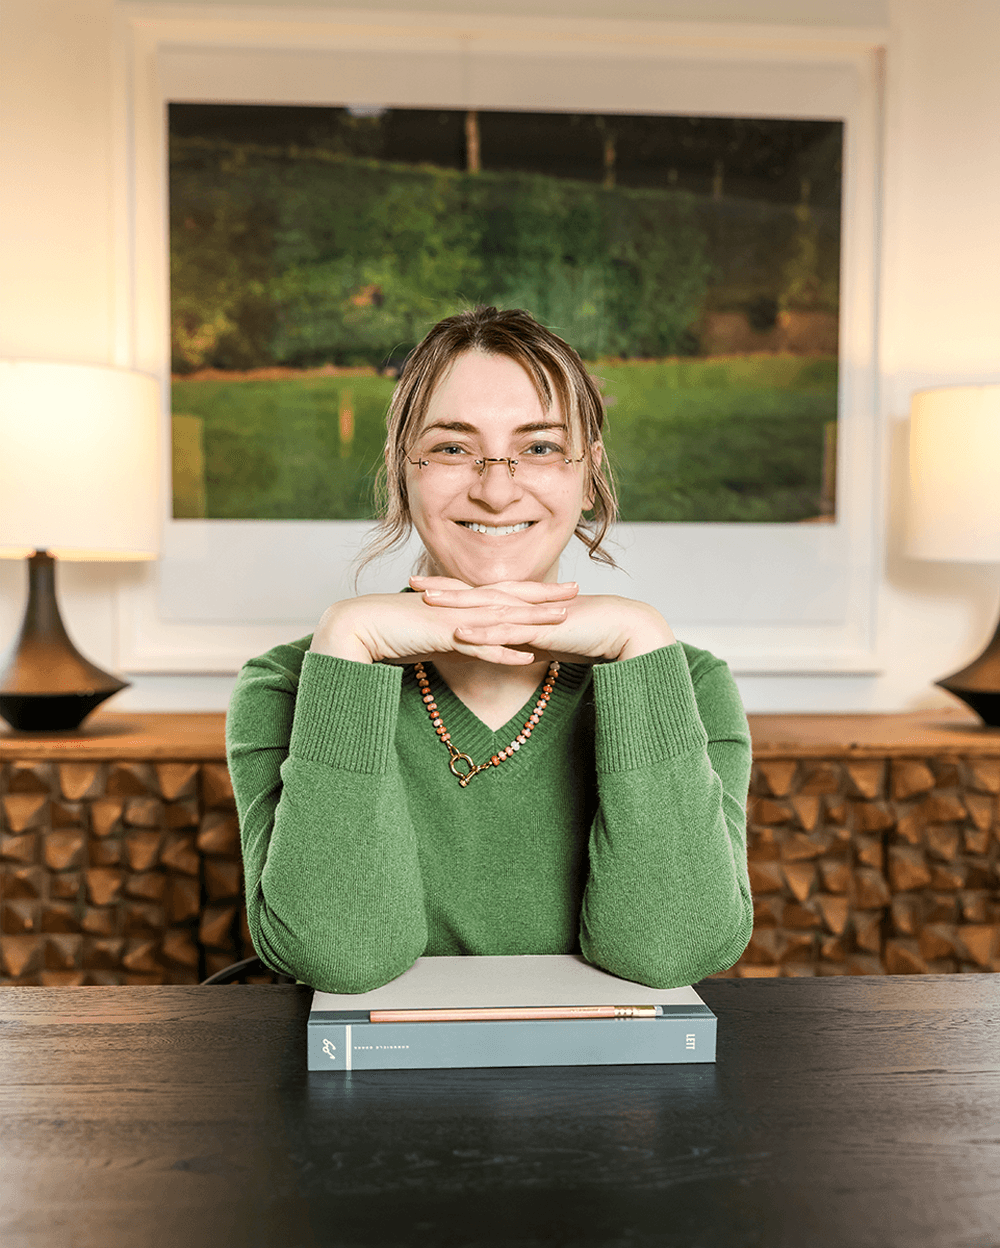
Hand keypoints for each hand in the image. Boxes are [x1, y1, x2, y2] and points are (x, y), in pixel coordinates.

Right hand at [310, 578, 578, 665]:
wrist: (357, 626)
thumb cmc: (390, 632)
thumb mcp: (431, 634)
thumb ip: (455, 638)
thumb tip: (472, 646)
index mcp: (459, 602)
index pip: (502, 593)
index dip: (532, 590)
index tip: (559, 589)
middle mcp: (460, 605)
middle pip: (509, 597)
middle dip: (544, 595)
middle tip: (577, 591)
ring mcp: (452, 619)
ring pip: (500, 618)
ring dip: (532, 619)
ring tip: (563, 620)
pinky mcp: (441, 636)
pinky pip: (478, 645)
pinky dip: (503, 651)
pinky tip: (526, 657)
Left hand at [413, 578, 675, 663]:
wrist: (624, 629)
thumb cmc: (591, 636)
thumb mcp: (551, 641)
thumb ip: (528, 643)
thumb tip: (510, 651)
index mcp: (525, 606)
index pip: (483, 594)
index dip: (454, 590)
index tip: (426, 586)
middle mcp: (525, 605)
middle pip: (478, 594)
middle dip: (444, 589)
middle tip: (411, 581)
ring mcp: (533, 615)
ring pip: (487, 608)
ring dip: (456, 605)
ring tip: (425, 602)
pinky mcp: (543, 630)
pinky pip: (508, 631)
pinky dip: (483, 632)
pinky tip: (460, 633)